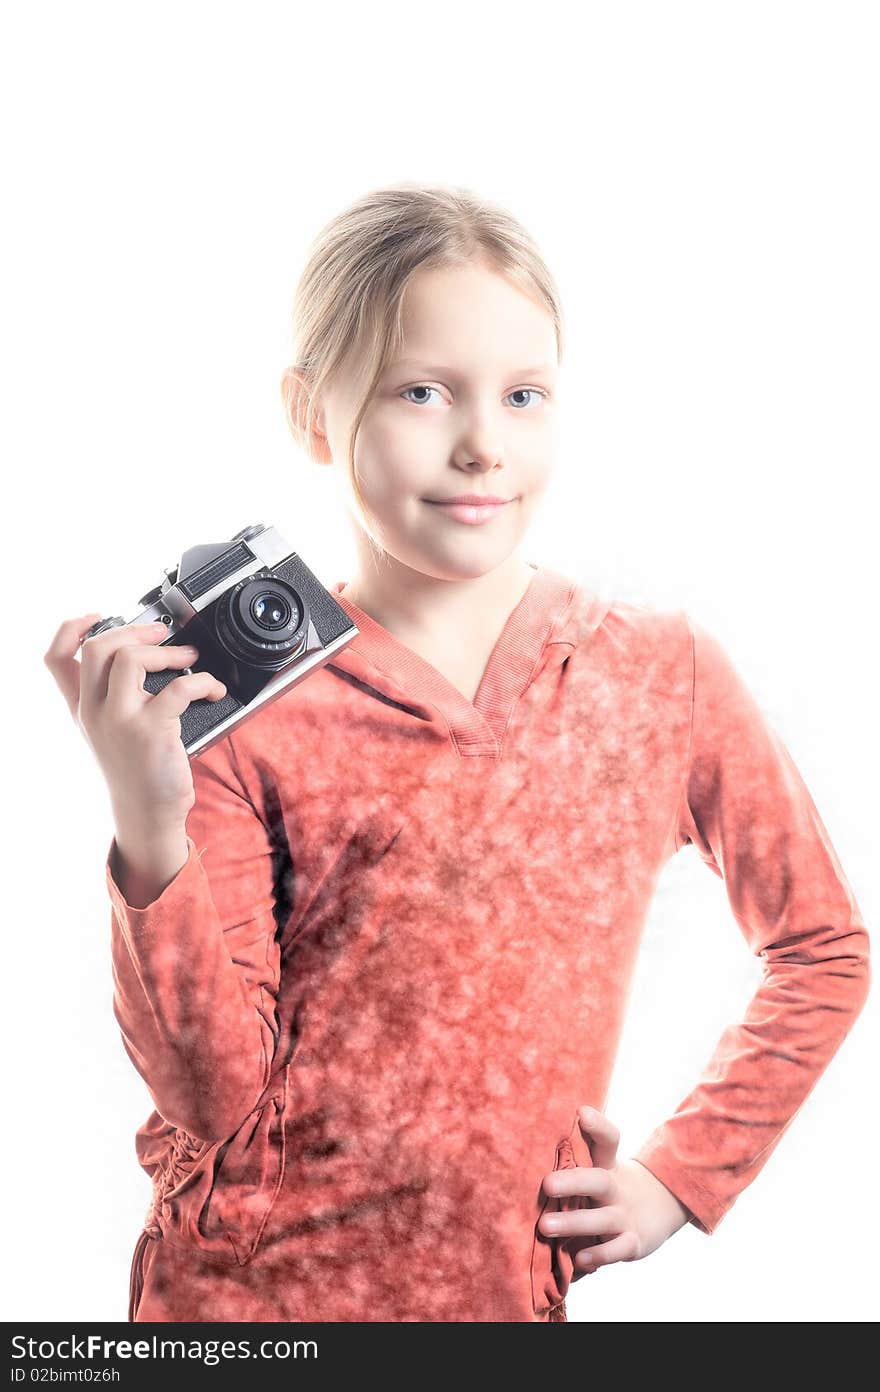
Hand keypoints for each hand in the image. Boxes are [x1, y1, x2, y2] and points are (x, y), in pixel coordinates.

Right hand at [43, 611, 226, 828]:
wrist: (147, 814)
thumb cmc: (137, 770)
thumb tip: (140, 655)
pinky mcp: (152, 731)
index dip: (72, 628)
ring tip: (189, 658)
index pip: (56, 659)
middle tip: (161, 634)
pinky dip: (204, 681)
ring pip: (131, 658)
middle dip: (133, 629)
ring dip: (168, 651)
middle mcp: (94, 712)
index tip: (97, 616)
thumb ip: (110, 698)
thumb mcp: (108, 734)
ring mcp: (121, 720)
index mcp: (82, 709)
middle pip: (96, 648)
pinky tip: (213, 689)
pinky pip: (180, 687)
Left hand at [539, 1105, 691, 1274]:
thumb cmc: (610, 1185)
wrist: (660, 1205)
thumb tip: (528, 1139)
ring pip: (603, 1219)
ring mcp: (626, 1216)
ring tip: (545, 1226)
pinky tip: (580, 1260)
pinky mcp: (634, 1242)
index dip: (598, 1126)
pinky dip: (599, 1255)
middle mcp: (616, 1189)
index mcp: (608, 1165)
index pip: (608, 1141)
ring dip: (573, 1223)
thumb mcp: (600, 1166)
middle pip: (598, 1181)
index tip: (581, 1112)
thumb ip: (574, 1157)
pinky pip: (617, 1250)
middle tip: (547, 1184)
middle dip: (573, 1182)